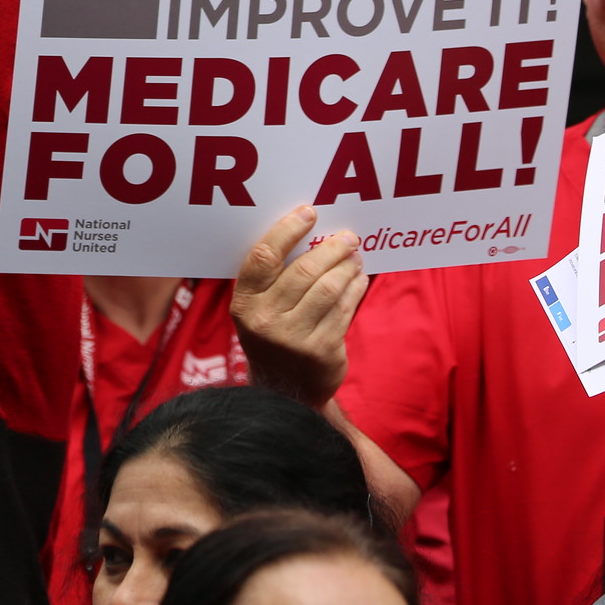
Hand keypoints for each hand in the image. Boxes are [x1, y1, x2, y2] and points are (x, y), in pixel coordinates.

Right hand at [231, 206, 368, 407]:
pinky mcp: (321, 351)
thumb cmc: (273, 335)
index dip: (288, 230)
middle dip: (330, 248)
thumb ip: (275, 278)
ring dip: (347, 267)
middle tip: (347, 236)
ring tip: (355, 256)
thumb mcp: (259, 309)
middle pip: (304, 271)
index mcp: (245, 303)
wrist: (283, 392)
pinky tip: (359, 280)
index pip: (264, 257)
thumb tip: (310, 234)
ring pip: (328, 288)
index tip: (309, 213)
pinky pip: (344, 310)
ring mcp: (293, 338)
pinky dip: (355, 289)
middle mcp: (265, 321)